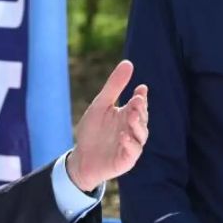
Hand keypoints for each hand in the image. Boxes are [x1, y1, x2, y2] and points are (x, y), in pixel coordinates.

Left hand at [66, 60, 147, 191]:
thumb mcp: (101, 105)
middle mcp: (132, 129)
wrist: (81, 158)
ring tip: (130, 115)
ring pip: (141, 135)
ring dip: (137, 125)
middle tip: (137, 100)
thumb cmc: (92, 131)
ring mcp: (131, 145)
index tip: (141, 88)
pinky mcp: (127, 160)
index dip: (141, 96)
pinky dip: (129, 143)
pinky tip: (123, 135)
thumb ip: (114, 86)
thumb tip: (128, 63)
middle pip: (142, 118)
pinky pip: (133, 151)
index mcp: (127, 115)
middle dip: (141, 109)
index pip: (139, 104)